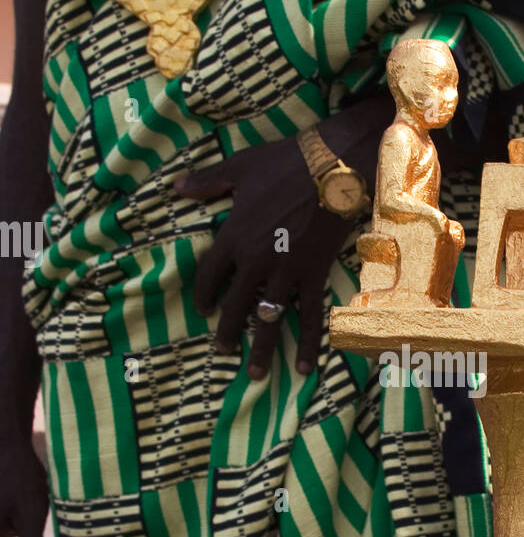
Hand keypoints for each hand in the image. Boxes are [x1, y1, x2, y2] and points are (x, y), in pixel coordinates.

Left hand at [175, 139, 351, 377]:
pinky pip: (310, 316)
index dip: (204, 295)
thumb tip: (176, 186)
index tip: (204, 309)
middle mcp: (256, 261)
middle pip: (235, 305)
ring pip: (268, 319)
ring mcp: (286, 272)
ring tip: (255, 374)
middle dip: (227, 332)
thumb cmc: (285, 162)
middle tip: (223, 351)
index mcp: (233, 236)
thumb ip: (207, 181)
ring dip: (261, 349)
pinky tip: (305, 367)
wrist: (334, 166)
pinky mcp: (314, 275)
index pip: (209, 275)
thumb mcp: (240, 167)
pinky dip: (309, 343)